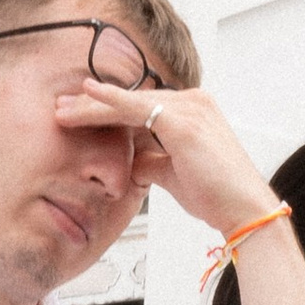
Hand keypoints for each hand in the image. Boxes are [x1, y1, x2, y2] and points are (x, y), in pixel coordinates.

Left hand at [54, 79, 273, 242]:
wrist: (244, 209)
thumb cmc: (217, 195)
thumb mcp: (175, 174)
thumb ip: (152, 161)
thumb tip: (132, 162)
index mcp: (194, 111)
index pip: (141, 107)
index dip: (107, 111)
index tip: (78, 114)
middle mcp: (194, 102)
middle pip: (133, 101)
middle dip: (94, 106)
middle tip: (61, 107)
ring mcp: (191, 108)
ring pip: (130, 103)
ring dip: (93, 106)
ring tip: (63, 110)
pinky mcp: (184, 122)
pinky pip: (139, 107)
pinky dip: (112, 101)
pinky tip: (89, 94)